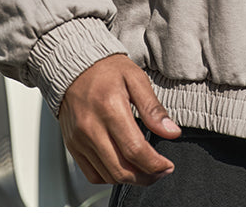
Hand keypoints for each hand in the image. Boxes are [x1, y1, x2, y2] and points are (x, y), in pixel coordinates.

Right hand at [59, 54, 181, 185]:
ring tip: (145, 170)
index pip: (135, 150)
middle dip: (146, 177)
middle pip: (121, 169)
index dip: (155, 164)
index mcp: (110, 108)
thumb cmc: (106, 69)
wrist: (74, 66)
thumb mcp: (136, 78)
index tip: (167, 166)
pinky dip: (110, 177)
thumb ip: (153, 108)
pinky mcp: (73, 146)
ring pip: (108, 175)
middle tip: (160, 171)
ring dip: (130, 179)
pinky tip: (123, 167)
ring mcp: (79, 139)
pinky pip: (91, 174)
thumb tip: (172, 131)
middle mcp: (92, 127)